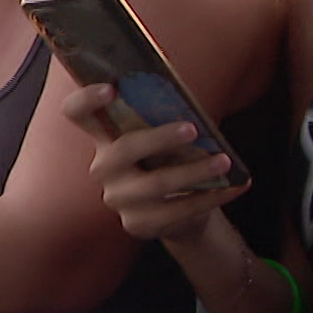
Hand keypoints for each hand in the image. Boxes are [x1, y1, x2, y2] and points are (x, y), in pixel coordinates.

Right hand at [66, 83, 246, 242]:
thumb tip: (186, 101)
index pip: (77, 113)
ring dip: (195, 171)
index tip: (111, 88)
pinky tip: (235, 186)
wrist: (178, 211)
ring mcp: (118, 198)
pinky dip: (211, 196)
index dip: (87, 99)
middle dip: (159, 138)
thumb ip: (163, 117)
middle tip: (193, 128)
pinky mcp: (138, 224)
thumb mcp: (163, 137)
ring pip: (155, 184)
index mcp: (105, 136)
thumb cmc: (170, 160)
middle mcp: (104, 168)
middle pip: (123, 149)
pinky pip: (177, 210)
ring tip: (224, 161)